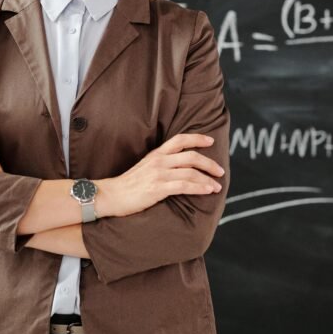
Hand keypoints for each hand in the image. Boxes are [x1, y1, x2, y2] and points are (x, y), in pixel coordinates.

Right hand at [100, 133, 224, 217]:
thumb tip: (178, 167)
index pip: (180, 140)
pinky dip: (199, 187)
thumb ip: (160, 164)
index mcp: (156, 154)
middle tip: (220, 170)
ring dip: (207, 179)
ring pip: (190, 171)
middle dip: (209, 163)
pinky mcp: (158, 188)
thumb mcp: (145, 167)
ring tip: (217, 186)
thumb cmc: (128, 184)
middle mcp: (159, 161)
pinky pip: (184, 185)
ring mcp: (159, 174)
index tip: (211, 141)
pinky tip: (207, 191)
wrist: (112, 195)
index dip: (197, 138)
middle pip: (191, 156)